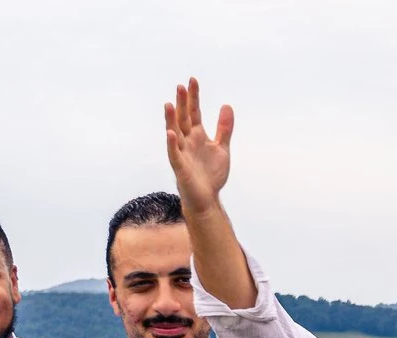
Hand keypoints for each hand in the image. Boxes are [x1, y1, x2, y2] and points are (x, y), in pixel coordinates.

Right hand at [164, 79, 234, 213]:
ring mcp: (182, 153)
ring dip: (172, 119)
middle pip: (183, 119)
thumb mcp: (221, 147)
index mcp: (197, 135)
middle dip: (183, 104)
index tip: (192, 80)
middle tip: (181, 86)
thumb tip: (227, 105)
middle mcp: (187, 141)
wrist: (207, 198)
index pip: (194, 112)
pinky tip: (171, 133)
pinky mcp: (180, 167)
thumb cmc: (211, 173)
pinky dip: (172, 144)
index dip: (194, 97)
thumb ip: (224, 128)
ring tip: (170, 104)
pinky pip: (175, 154)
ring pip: (175, 133)